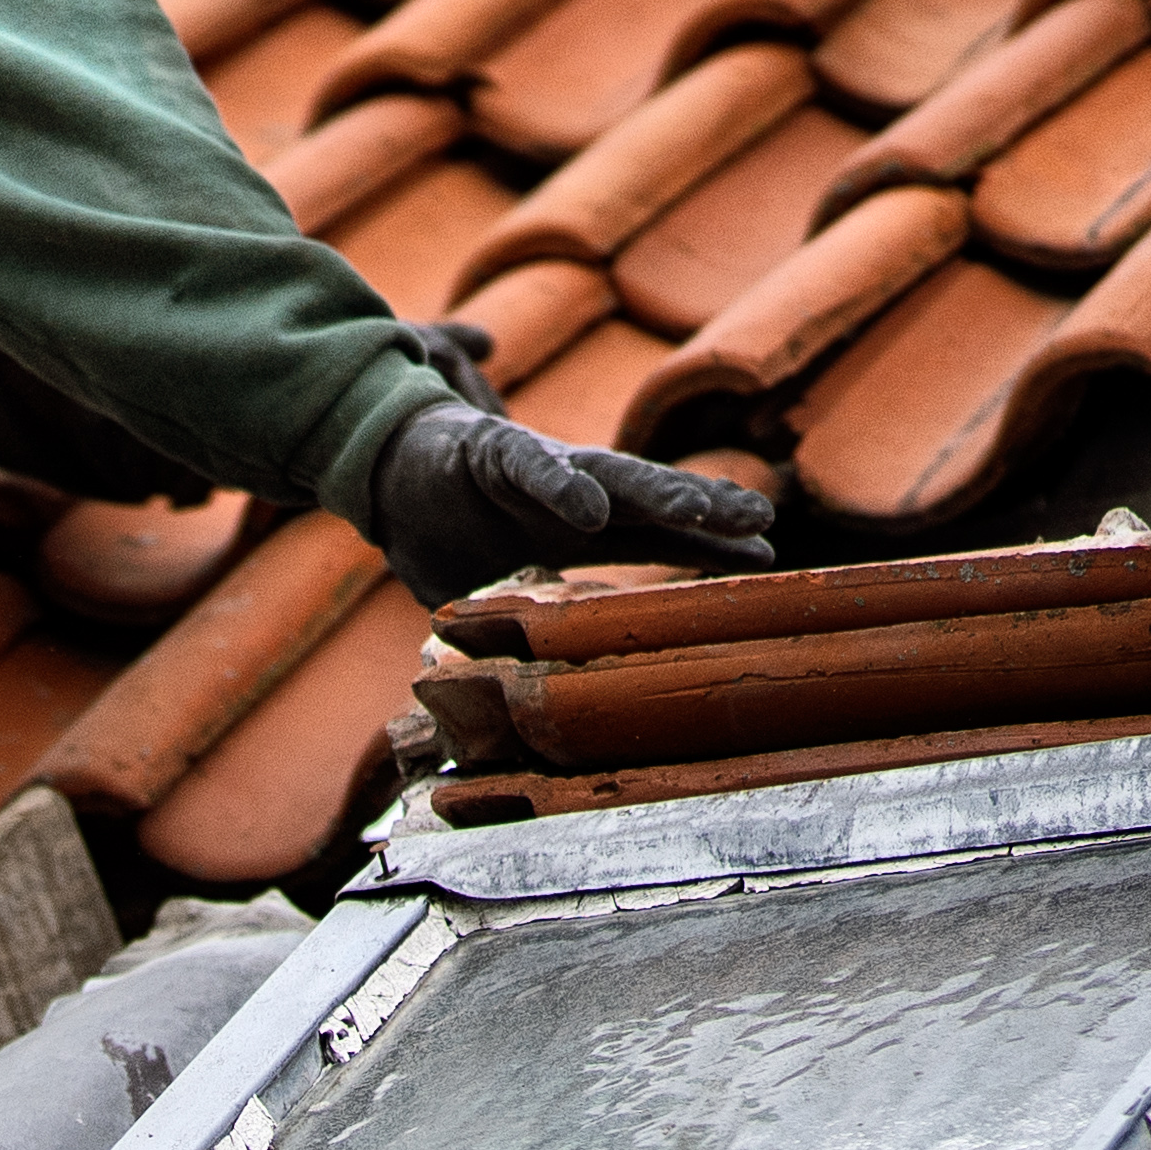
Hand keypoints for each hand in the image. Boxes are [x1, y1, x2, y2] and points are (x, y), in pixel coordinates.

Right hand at [366, 397, 774, 603]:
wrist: (382, 471)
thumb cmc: (446, 528)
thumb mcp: (494, 591)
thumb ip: (518, 628)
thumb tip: (523, 698)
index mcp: (581, 524)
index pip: (658, 535)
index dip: (709, 544)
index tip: (768, 556)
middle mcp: (572, 492)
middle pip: (651, 502)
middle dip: (706, 510)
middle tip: (762, 520)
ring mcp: (536, 469)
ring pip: (606, 476)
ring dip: (653, 492)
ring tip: (701, 506)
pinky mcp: (490, 452)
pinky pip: (530, 468)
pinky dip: (560, 486)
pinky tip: (591, 508)